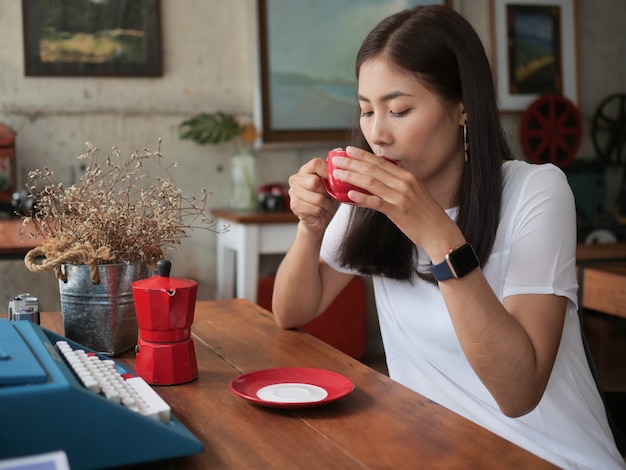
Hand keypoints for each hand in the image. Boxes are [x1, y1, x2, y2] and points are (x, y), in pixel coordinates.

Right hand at [288, 157, 338, 234]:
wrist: (319, 220)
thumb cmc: (326, 200)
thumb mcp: (333, 183)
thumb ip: (334, 168)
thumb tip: (339, 150)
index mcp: (305, 170)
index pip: (316, 163)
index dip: (327, 171)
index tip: (333, 180)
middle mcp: (296, 179)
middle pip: (314, 181)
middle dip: (326, 192)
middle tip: (327, 196)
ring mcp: (293, 193)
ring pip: (317, 198)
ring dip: (326, 204)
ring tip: (324, 205)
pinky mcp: (294, 206)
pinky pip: (315, 209)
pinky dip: (321, 212)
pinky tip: (319, 211)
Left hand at [330, 146, 461, 255]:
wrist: (439, 232)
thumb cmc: (424, 214)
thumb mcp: (413, 192)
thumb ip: (397, 184)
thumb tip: (378, 178)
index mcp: (406, 176)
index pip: (380, 162)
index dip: (362, 155)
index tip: (348, 151)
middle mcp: (404, 182)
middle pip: (373, 168)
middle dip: (352, 162)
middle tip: (336, 159)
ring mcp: (401, 196)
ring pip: (371, 182)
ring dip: (352, 177)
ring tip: (337, 174)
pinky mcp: (398, 211)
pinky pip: (376, 202)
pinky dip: (362, 198)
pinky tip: (350, 195)